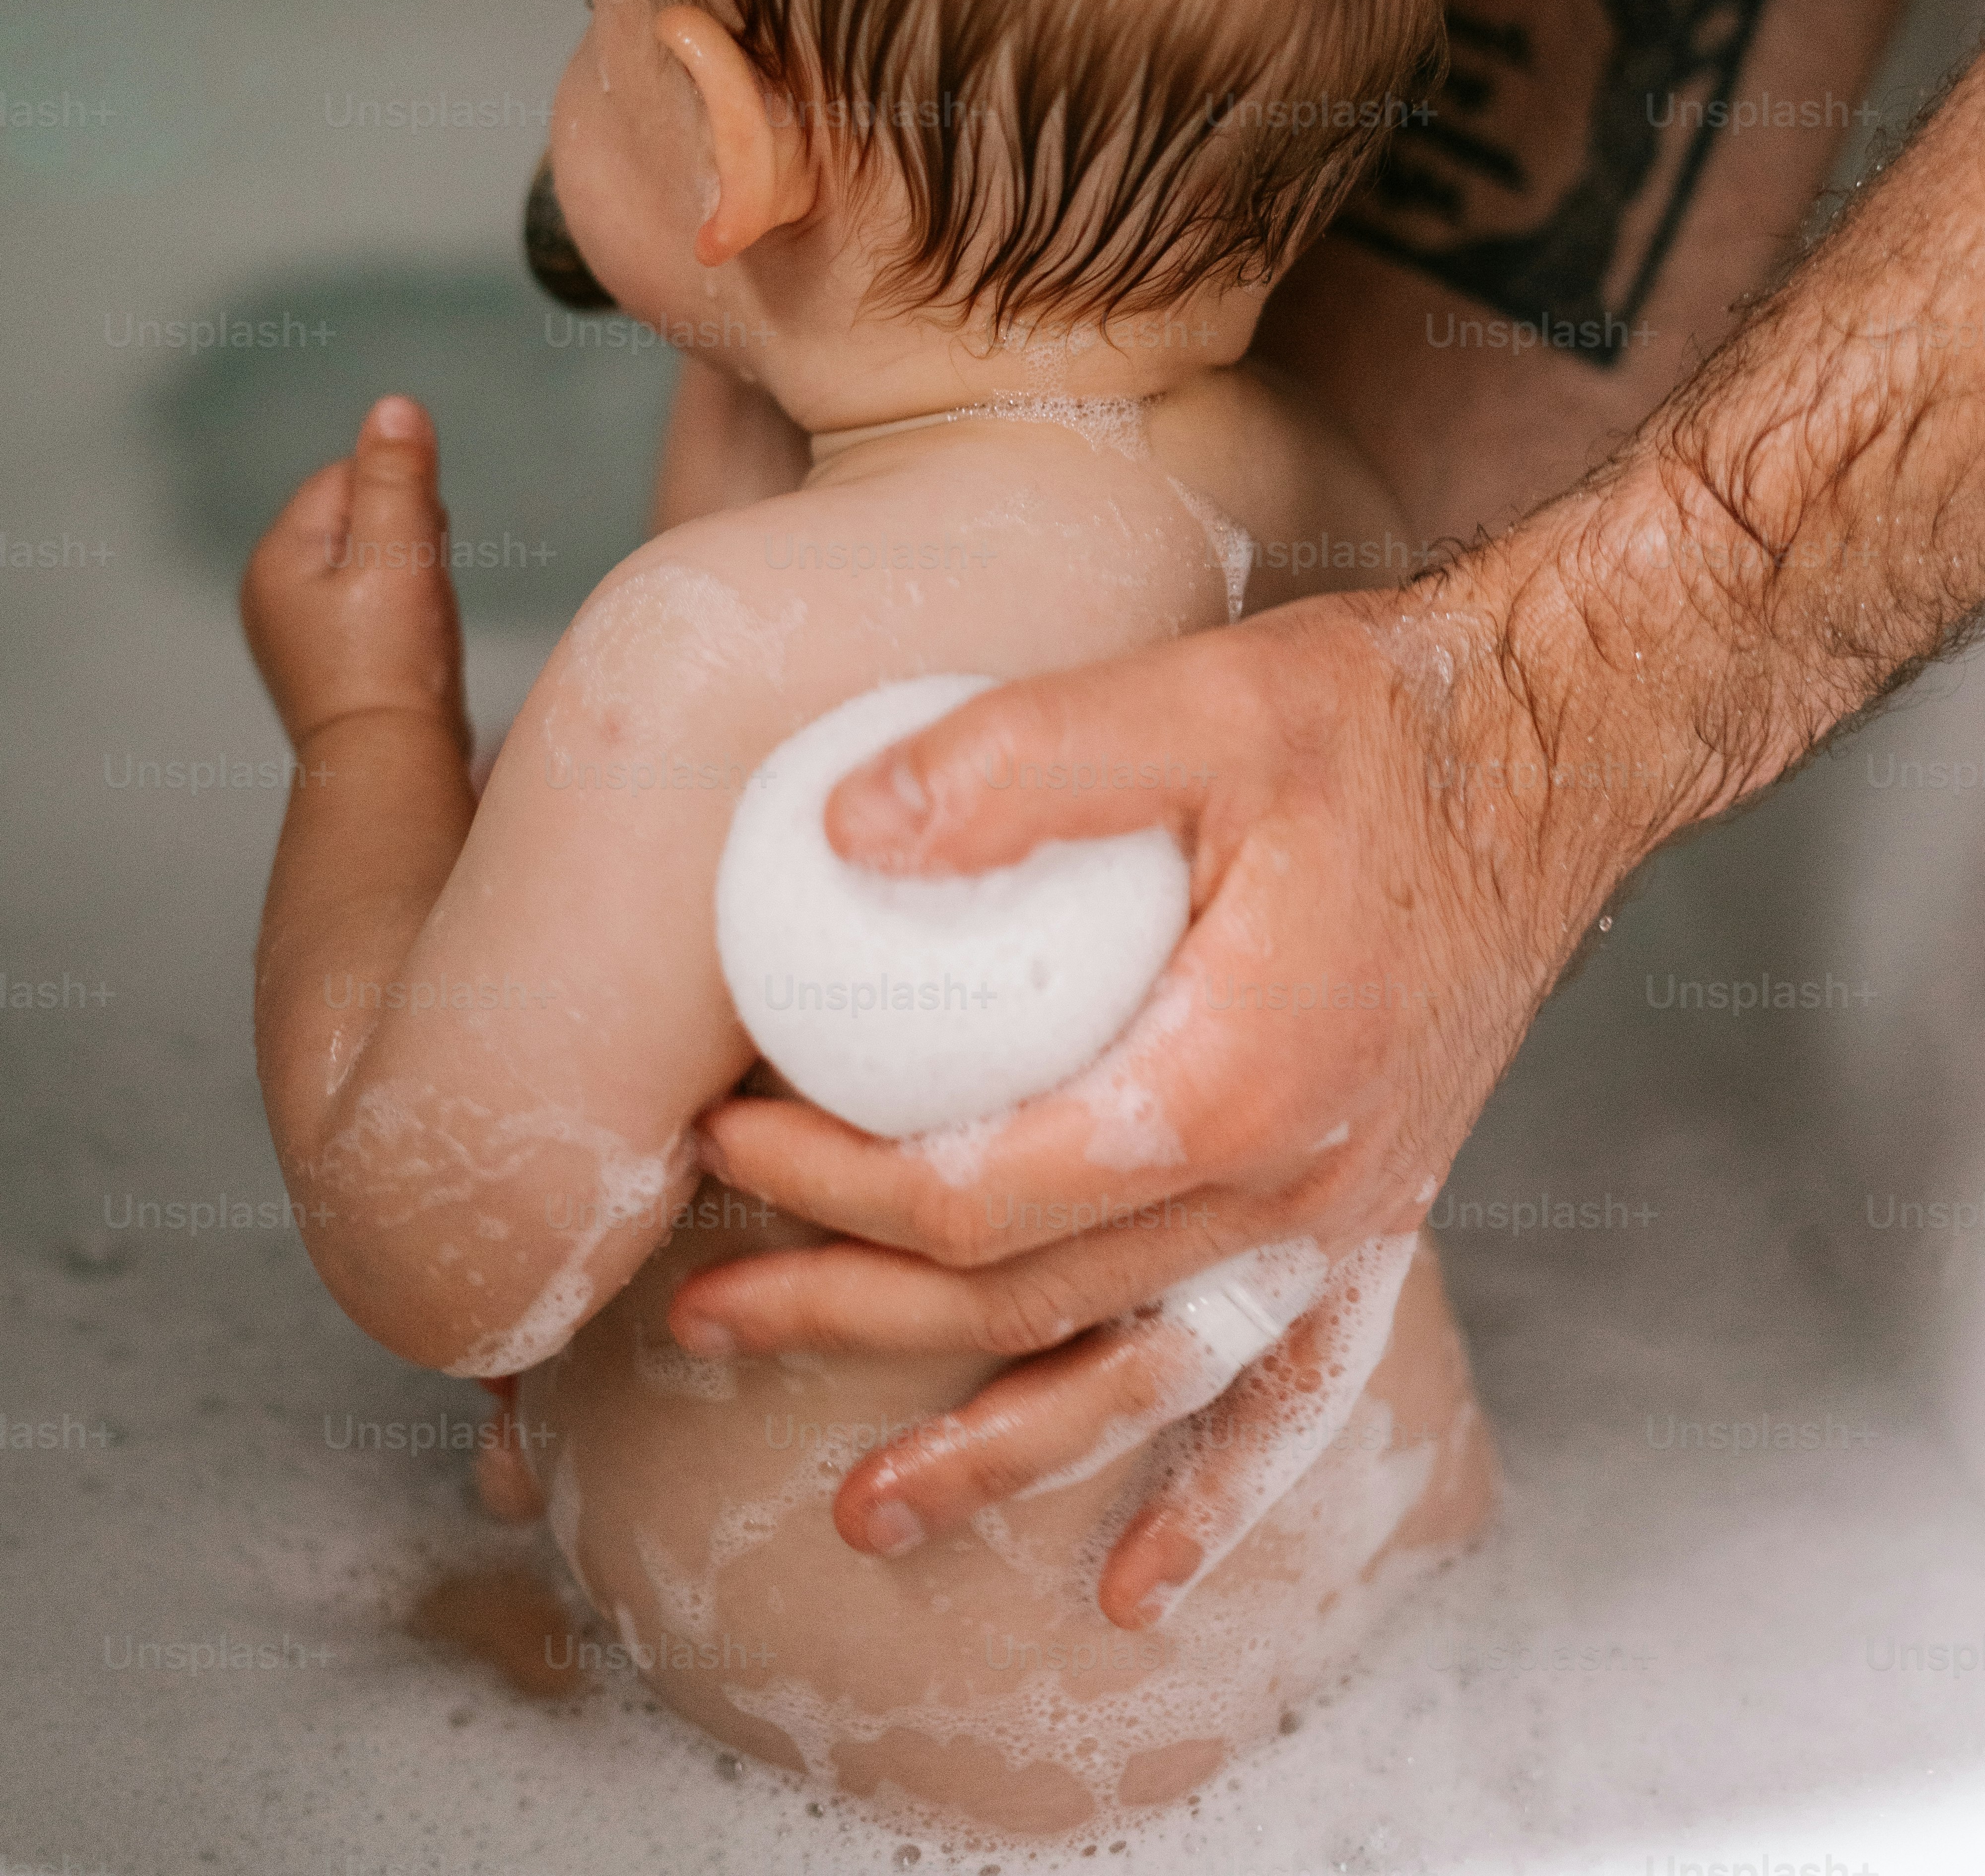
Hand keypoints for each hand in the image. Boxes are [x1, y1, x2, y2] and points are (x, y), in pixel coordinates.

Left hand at [240, 395, 469, 757]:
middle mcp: (275, 593)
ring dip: (410, 577)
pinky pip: (374, 608)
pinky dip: (404, 614)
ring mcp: (300, 634)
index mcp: (276, 559)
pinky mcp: (332, 665)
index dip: (401, 500)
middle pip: (358, 519)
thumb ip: (397, 476)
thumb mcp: (400, 553)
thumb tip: (395, 405)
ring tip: (421, 624)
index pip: (345, 477)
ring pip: (372, 564)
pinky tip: (418, 645)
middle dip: (406, 539)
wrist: (389, 769)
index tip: (420, 552)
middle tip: (421, 593)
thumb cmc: (393, 663)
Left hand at [669, 552, 1637, 1627]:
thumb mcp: (1190, 700)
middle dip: (850, 1317)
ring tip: (868, 1514)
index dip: (828, 1187)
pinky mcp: (1378, 1216)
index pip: (976, 1192)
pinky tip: (1142, 1582)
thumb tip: (841, 833)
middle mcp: (1290, 1187)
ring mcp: (1341, 1220)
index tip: (726, 1141)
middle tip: (709, 1316)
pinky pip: (1295, 1400)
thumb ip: (1014, 763)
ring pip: (1138, 1383)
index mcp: (1226, 1081)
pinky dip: (1219, 1500)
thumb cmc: (1375, 724)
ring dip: (998, 1456)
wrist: (1549, 754)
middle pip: (1027, 1307)